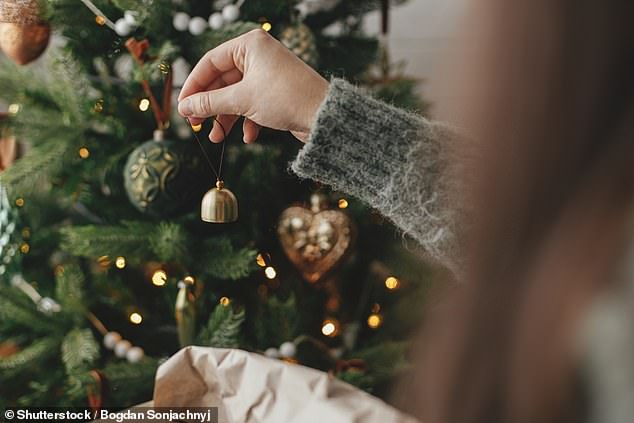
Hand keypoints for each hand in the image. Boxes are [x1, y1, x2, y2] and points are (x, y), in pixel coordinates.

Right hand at [178, 29, 328, 142]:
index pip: (210, 62)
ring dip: (226, 118)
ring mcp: (268, 75)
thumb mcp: (242, 100)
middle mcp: (258, 56)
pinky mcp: (276, 93)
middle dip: (210, 106)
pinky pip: (253, 105)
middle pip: (222, 81)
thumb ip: (210, 103)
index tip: (182, 107)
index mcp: (249, 45)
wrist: (324, 116)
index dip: (193, 86)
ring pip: (236, 96)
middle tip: (196, 125)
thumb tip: (184, 108)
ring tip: (217, 139)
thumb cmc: (286, 98)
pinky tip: (249, 137)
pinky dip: (247, 121)